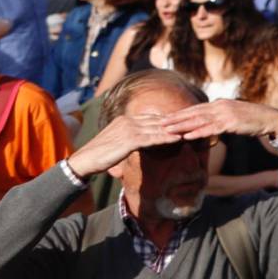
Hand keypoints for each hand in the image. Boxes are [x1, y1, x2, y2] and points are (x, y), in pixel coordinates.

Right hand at [66, 112, 186, 178]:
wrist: (83, 160)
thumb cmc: (100, 154)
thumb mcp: (118, 142)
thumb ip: (132, 139)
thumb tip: (144, 142)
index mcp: (125, 119)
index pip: (152, 118)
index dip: (168, 120)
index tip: (184, 121)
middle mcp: (128, 121)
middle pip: (158, 120)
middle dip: (176, 123)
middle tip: (193, 123)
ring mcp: (128, 129)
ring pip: (157, 128)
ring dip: (175, 130)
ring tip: (191, 130)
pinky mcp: (129, 140)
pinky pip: (152, 138)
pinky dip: (166, 138)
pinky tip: (178, 139)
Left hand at [162, 100, 277, 141]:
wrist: (271, 118)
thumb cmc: (253, 119)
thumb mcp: (234, 116)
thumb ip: (221, 118)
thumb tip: (210, 124)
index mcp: (219, 103)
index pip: (195, 108)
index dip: (180, 113)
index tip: (166, 117)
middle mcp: (220, 106)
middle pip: (193, 112)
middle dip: (175, 118)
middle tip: (158, 122)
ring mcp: (225, 114)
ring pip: (198, 120)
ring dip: (181, 126)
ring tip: (166, 130)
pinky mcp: (230, 123)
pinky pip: (210, 129)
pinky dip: (197, 133)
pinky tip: (186, 136)